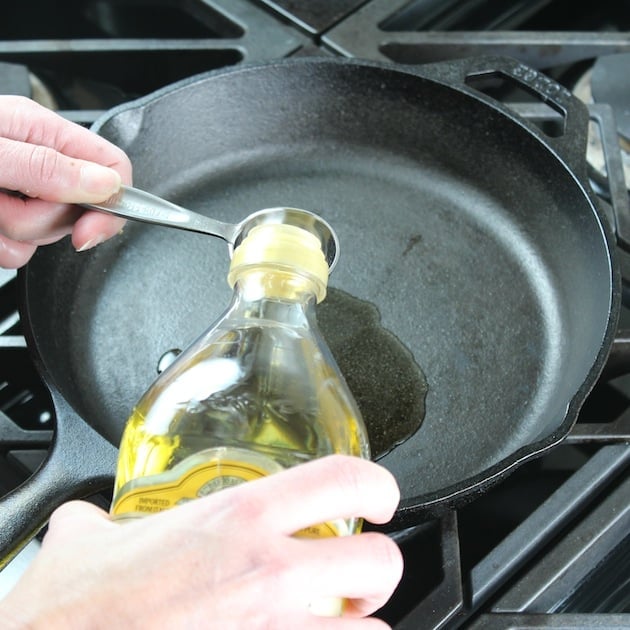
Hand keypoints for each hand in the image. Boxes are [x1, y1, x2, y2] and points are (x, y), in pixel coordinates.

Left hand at [0, 95, 131, 267]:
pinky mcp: (4, 217)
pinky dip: (2, 247)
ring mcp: (21, 192)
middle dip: (44, 220)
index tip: (89, 231)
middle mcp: (37, 161)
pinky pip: (20, 249)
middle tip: (5, 203)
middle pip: (81, 209)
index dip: (114, 204)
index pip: (113, 167)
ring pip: (48, 232)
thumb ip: (48, 167)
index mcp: (43, 132)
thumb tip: (108, 183)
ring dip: (15, 232)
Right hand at [0, 455, 402, 628]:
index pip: (344, 477)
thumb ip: (102, 522)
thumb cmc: (74, 612)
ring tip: (336, 623)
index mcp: (238, 517)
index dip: (377, 486)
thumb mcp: (86, 540)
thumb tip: (90, 525)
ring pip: (373, 629)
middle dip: (376, 568)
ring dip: (359, 625)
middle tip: (355, 572)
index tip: (378, 499)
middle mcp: (269, 573)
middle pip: (380, 561)